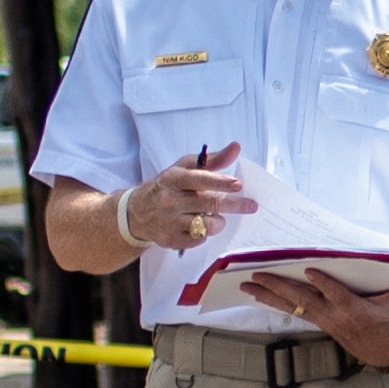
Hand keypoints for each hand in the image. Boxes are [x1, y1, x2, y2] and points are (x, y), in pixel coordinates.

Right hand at [125, 144, 254, 253]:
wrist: (137, 212)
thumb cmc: (168, 187)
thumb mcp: (184, 168)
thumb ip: (212, 160)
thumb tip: (236, 147)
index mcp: (173, 179)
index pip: (199, 179)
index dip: (220, 182)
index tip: (238, 185)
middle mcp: (169, 200)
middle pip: (209, 204)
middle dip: (235, 205)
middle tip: (251, 206)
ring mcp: (169, 222)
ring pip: (207, 225)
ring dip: (219, 222)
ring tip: (217, 217)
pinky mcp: (170, 240)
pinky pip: (199, 240)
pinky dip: (205, 234)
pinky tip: (199, 227)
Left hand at [240, 265, 388, 368]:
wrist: (384, 352)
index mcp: (354, 310)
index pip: (337, 295)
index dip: (324, 284)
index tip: (310, 270)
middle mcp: (334, 316)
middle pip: (303, 300)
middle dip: (280, 287)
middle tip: (258, 275)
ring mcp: (323, 320)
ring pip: (291, 307)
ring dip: (267, 296)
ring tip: (246, 285)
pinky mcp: (318, 322)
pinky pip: (291, 311)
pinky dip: (273, 302)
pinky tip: (257, 294)